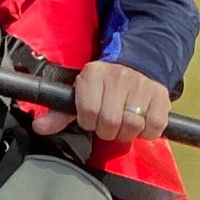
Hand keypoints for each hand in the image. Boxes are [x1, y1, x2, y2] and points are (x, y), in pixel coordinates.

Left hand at [32, 61, 168, 141]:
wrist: (134, 66)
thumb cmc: (101, 88)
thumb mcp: (78, 96)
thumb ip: (58, 114)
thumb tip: (38, 127)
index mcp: (92, 74)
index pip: (88, 112)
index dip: (89, 122)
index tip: (91, 118)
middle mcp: (117, 76)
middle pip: (111, 121)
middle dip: (107, 131)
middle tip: (108, 125)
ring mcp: (141, 84)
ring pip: (133, 125)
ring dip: (126, 133)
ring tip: (123, 124)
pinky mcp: (161, 94)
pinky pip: (155, 125)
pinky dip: (148, 132)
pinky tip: (141, 123)